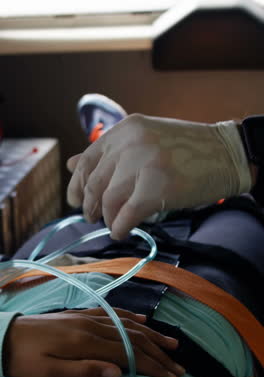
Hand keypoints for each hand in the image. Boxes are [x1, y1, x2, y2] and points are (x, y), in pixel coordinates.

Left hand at [4, 308, 184, 376]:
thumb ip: (84, 371)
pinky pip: (113, 313)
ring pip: (127, 325)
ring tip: (172, 343)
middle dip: (158, 352)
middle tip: (179, 366)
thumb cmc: (25, 359)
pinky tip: (143, 321)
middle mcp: (92, 325)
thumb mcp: (49, 372)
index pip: (128, 354)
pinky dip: (131, 317)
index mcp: (85, 341)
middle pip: (133, 338)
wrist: (6, 336)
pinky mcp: (82, 314)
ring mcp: (88, 317)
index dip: (152, 366)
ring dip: (151, 335)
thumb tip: (118, 373)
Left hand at [67, 114, 251, 239]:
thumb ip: (109, 152)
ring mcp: (144, 163)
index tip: (75, 201)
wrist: (227, 154)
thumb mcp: (145, 140)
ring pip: (109, 200)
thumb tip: (71, 165)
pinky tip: (123, 232)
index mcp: (126, 129)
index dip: (77, 184)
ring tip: (114, 225)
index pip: (88, 159)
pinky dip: (121, 228)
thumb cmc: (187, 150)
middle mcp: (131, 142)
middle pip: (95, 183)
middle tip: (93, 217)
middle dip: (90, 206)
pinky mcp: (157, 187)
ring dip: (108, 218)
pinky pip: (127, 215)